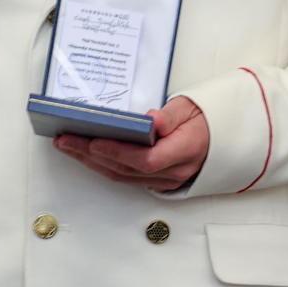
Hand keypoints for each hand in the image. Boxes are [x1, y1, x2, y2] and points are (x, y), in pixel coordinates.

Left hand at [53, 96, 209, 190]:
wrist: (222, 136)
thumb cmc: (206, 119)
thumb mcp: (192, 107)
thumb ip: (170, 115)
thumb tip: (152, 120)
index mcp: (186, 150)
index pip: (147, 159)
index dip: (118, 152)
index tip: (94, 141)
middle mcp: (175, 170)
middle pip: (127, 169)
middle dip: (91, 155)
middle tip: (65, 140)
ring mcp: (166, 179)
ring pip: (123, 175)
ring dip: (91, 162)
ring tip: (67, 145)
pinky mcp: (157, 179)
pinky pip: (127, 175)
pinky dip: (103, 165)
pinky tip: (85, 154)